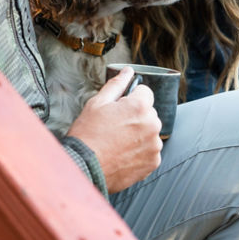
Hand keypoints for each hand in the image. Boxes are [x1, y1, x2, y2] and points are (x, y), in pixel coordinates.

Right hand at [67, 66, 162, 192]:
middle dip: (135, 117)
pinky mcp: (153, 162)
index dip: (130, 98)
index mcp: (140, 106)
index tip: (119, 109)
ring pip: (150, 132)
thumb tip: (128, 71)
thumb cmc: (87, 135)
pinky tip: (123, 155)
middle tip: (114, 128)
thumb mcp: (97, 103)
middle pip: (148, 113)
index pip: (145, 92)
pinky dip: (140, 152)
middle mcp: (153, 124)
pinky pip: (150, 151)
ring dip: (139, 135)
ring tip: (117, 143)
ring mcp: (154, 145)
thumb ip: (116, 84)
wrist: (84, 168)